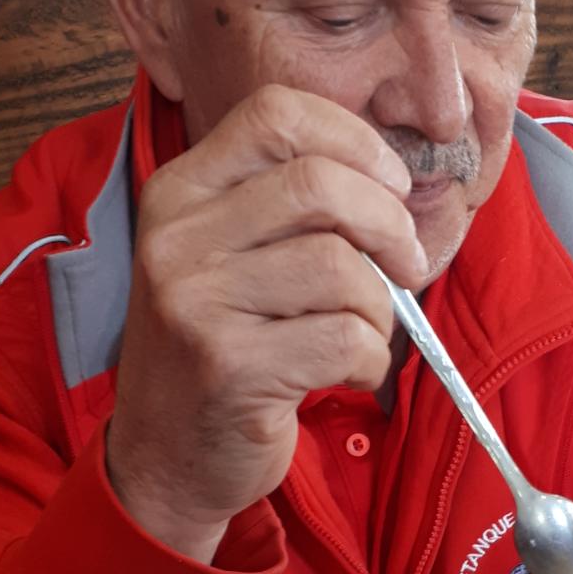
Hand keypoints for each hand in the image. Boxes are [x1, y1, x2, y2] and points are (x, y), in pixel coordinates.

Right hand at [107, 85, 424, 562]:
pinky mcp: (229, 367)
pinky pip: (345, 339)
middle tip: (406, 264)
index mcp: (180, 191)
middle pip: (319, 184)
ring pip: (341, 268)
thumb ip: (289, 206)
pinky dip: (370, 359)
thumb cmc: (225, 347)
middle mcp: (177, 238)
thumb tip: (394, 178)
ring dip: (378, 307)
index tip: (391, 185)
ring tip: (359, 333)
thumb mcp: (230, 257)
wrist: (165, 459)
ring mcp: (196, 302)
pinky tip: (347, 374)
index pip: (275, 114)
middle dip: (389, 224)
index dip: (354, 140)